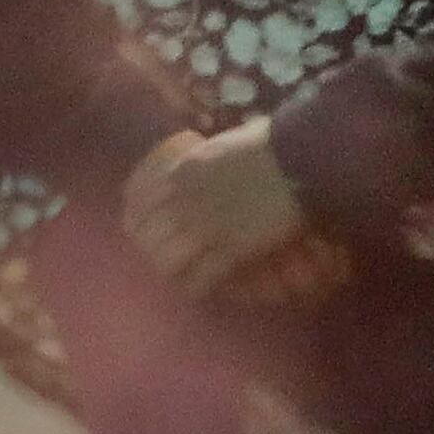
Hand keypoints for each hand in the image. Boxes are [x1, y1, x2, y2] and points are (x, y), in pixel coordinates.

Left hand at [125, 122, 345, 305]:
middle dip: (149, 249)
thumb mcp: (223, 145)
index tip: (139, 226)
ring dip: (171, 270)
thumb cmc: (271, 144)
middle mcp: (184, 200)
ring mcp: (205, 227)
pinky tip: (202, 289)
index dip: (134, 217)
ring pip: (166, 261)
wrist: (299, 160)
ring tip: (180, 276)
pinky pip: (200, 277)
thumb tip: (203, 164)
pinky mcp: (230, 249)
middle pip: (146, 235)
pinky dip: (198, 286)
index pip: (136, 200)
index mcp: (181, 171)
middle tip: (160, 257)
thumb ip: (205, 159)